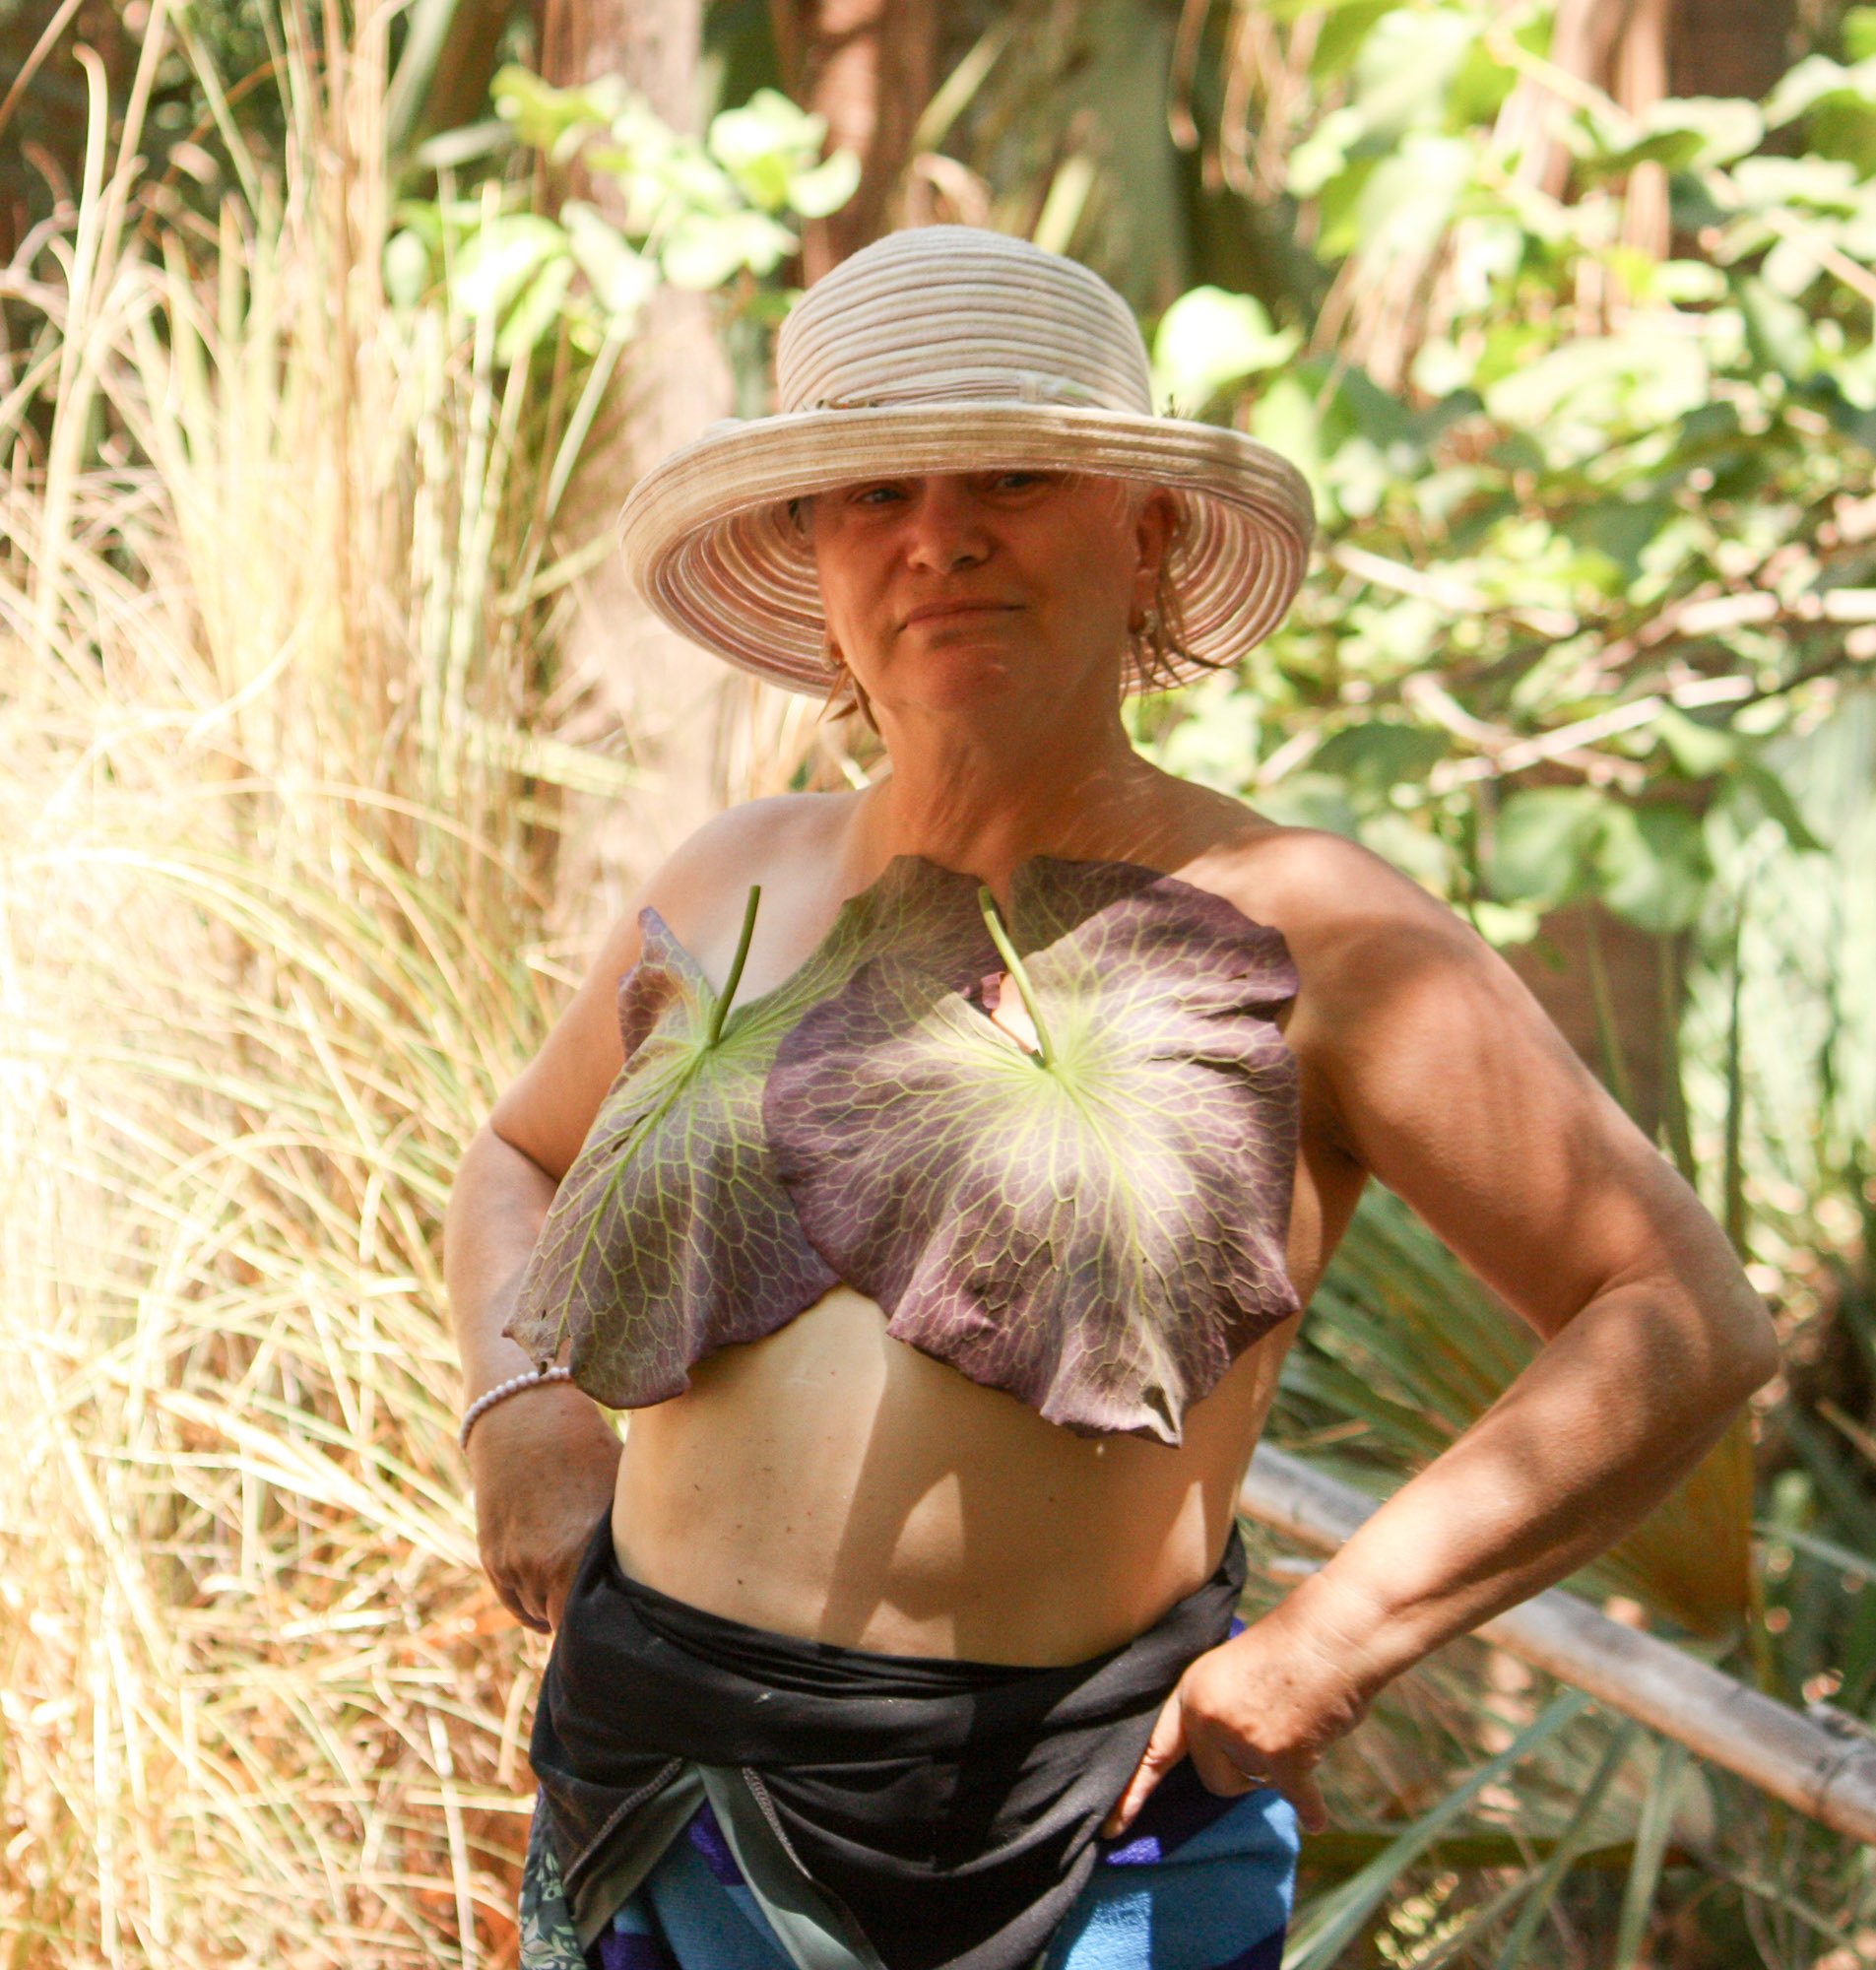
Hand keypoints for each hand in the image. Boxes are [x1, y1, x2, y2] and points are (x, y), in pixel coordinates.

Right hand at [466, 1381, 621, 1632]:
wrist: (526, 1424)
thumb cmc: (589, 1454)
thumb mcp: (622, 1496)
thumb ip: (637, 1544)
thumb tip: (667, 1579)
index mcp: (581, 1553)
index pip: (596, 1623)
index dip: (614, 1627)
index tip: (631, 1629)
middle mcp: (543, 1566)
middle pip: (569, 1625)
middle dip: (588, 1619)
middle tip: (610, 1613)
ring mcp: (514, 1565)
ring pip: (543, 1614)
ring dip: (560, 1608)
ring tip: (583, 1588)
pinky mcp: (493, 1560)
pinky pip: (518, 1605)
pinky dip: (535, 1606)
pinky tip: (555, 1599)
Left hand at [1103, 1605, 1374, 1838]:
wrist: (1330, 1633)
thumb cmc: (1290, 1649)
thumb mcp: (1234, 1672)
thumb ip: (1218, 1712)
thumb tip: (1228, 1761)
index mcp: (1191, 1692)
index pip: (1156, 1749)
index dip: (1135, 1789)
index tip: (1112, 1825)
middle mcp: (1207, 1715)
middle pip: (1215, 1779)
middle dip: (1243, 1771)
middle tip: (1271, 1733)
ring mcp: (1242, 1736)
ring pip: (1255, 1784)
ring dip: (1278, 1767)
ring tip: (1297, 1721)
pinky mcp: (1281, 1753)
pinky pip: (1295, 1797)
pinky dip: (1310, 1808)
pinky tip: (1315, 1819)